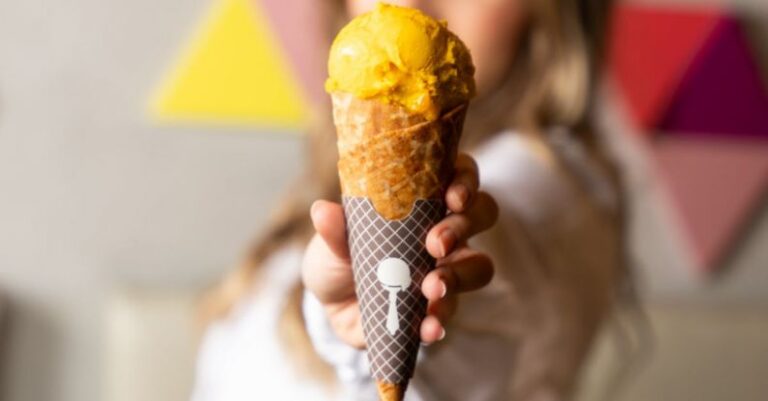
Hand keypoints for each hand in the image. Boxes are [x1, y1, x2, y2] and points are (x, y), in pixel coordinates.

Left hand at [302, 154, 497, 347]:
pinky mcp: (440, 307)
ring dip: (458, 276)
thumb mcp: (330, 243)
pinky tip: (428, 327)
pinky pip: (453, 312)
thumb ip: (333, 230)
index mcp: (423, 199)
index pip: (460, 175)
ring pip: (479, 266)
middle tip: (435, 243)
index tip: (452, 196)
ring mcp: (449, 268)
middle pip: (482, 214)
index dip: (465, 180)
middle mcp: (446, 229)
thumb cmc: (338, 257)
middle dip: (462, 226)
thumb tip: (323, 211)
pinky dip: (441, 321)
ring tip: (431, 289)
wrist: (332, 306)